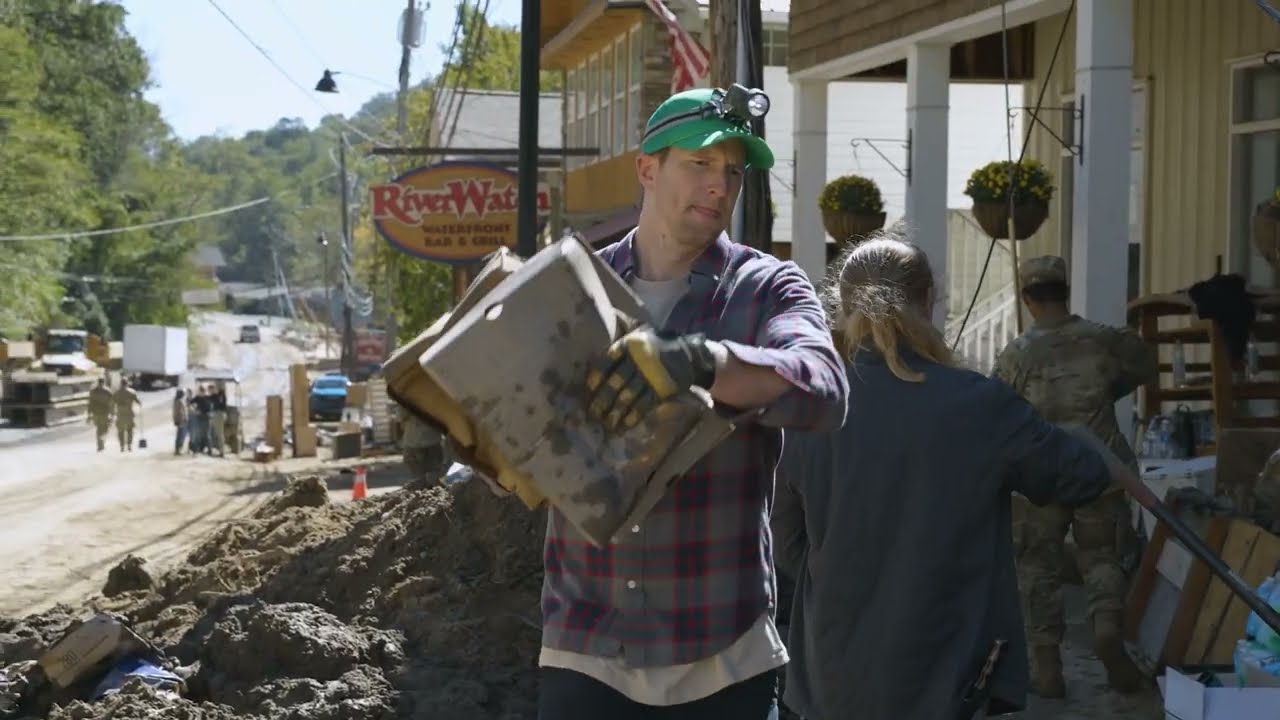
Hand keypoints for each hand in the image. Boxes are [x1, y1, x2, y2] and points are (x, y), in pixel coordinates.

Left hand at [584, 327, 717, 431]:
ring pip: (627, 397)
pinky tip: (623, 426)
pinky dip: (632, 417)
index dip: (595, 379)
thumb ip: (621, 350)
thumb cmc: (659, 346)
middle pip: (614, 383)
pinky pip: (642, 406)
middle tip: (591, 415)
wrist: (691, 354)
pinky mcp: (660, 390)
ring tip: (605, 425)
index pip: (605, 363)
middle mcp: (637, 360)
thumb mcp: (639, 338)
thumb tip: (596, 368)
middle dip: (601, 401)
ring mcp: (649, 376)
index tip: (587, 392)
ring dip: (614, 413)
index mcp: (629, 345)